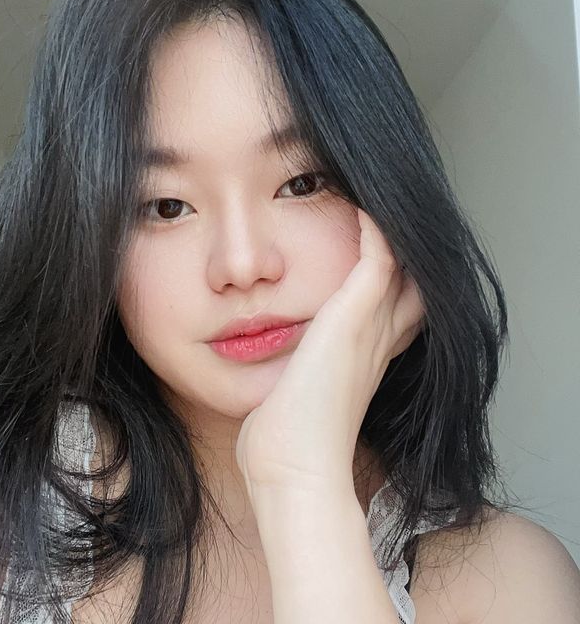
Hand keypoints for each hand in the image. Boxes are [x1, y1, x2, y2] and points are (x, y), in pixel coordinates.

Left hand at [235, 208, 425, 494]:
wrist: (291, 469)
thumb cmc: (285, 445)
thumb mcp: (294, 404)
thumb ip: (291, 384)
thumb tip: (262, 377)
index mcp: (364, 363)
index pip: (394, 312)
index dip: (394, 285)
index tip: (380, 259)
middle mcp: (376, 343)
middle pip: (409, 284)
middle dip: (404, 254)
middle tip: (386, 221)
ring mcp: (369, 329)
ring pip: (402, 266)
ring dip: (390, 234)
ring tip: (373, 201)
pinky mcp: (353, 318)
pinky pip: (378, 259)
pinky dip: (374, 231)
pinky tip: (359, 206)